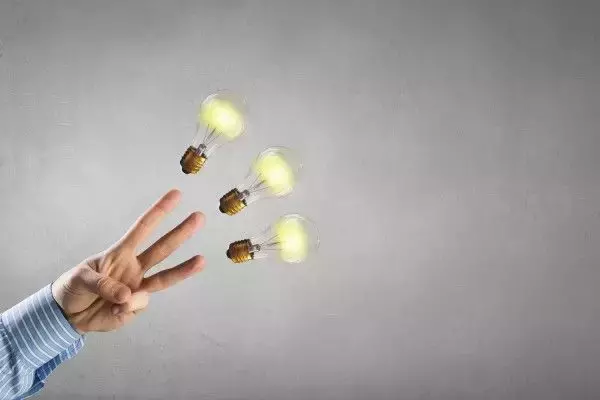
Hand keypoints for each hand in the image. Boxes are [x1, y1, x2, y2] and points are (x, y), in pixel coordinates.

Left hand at [51, 189, 204, 332]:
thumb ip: (102, 284)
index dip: (159, 211)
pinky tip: (112, 311)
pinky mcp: (136, 307)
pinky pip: (138, 306)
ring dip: (184, 268)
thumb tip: (128, 295)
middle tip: (200, 217)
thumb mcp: (80, 279)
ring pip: (165, 277)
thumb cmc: (74, 288)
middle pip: (162, 248)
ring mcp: (138, 287)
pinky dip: (124, 310)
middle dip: (181, 232)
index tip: (176, 195)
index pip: (142, 229)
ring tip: (202, 260)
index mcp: (120, 253)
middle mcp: (134, 267)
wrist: (70, 316)